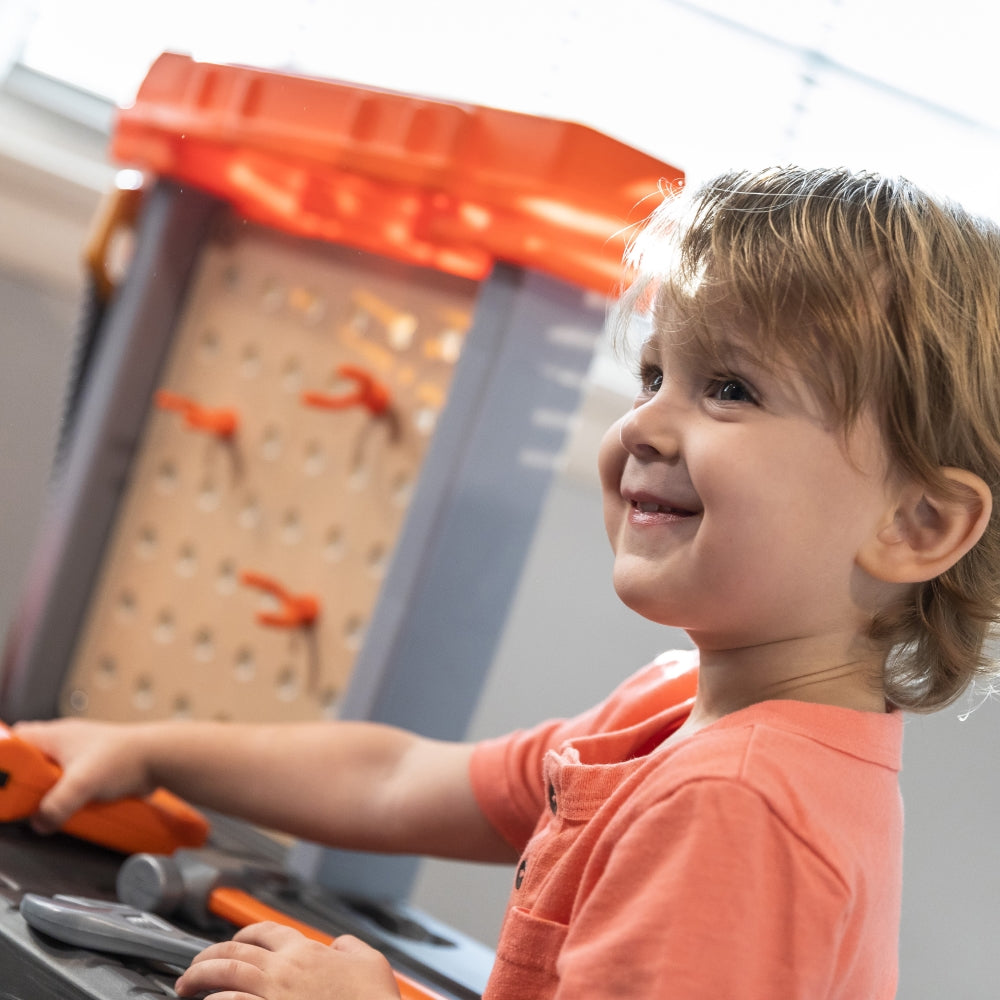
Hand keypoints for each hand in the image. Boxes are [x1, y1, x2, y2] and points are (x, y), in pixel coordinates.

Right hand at [11, 718, 154, 832]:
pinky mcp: (93, 770)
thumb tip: (40, 822)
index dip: (6, 758)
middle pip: (30, 762)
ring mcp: (80, 755)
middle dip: (24, 783)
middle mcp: (65, 742)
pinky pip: (70, 785)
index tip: (2, 781)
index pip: (15, 739)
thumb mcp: (82, 783)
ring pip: (50, 776)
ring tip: (46, 807)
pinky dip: (67, 797)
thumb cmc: (125, 756)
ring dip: (48, 793)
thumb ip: (56, 805)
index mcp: (54, 735)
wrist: (160, 758)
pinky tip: (70, 808)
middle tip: (20, 801)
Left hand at [174, 923, 401, 999]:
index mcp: (305, 951)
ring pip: (223, 980)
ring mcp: (271, 998)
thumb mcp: (370, 961)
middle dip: (206, 957)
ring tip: (186, 987)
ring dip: (199, 981)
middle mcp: (282, 971)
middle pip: (233, 954)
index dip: (245, 933)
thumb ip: (350, 947)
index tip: (235, 940)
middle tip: (193, 966)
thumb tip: (339, 945)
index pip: (265, 931)